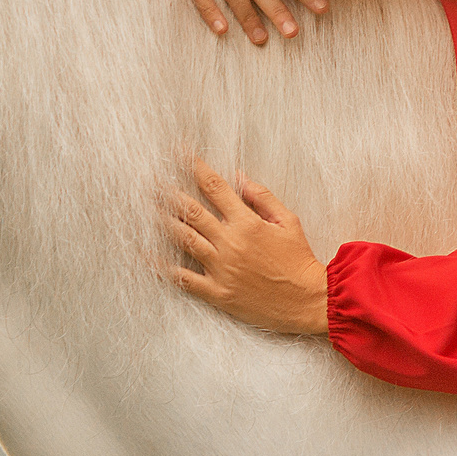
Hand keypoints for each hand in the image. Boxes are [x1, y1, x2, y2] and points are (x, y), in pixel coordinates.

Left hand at [165, 160, 329, 333]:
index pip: (215, 188)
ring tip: (148, 207)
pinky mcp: (218, 292)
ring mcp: (221, 268)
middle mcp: (230, 243)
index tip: (181, 154)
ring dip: (164, 221)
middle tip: (152, 179)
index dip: (196, 168)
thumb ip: (263, 198)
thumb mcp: (289, 221)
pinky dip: (163, 268)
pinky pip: (184, 279)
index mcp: (247, 223)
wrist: (308, 301)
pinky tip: (147, 256)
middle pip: (192, 211)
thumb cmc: (300, 260)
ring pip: (185, 239)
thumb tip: (239, 177)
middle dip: (170, 193)